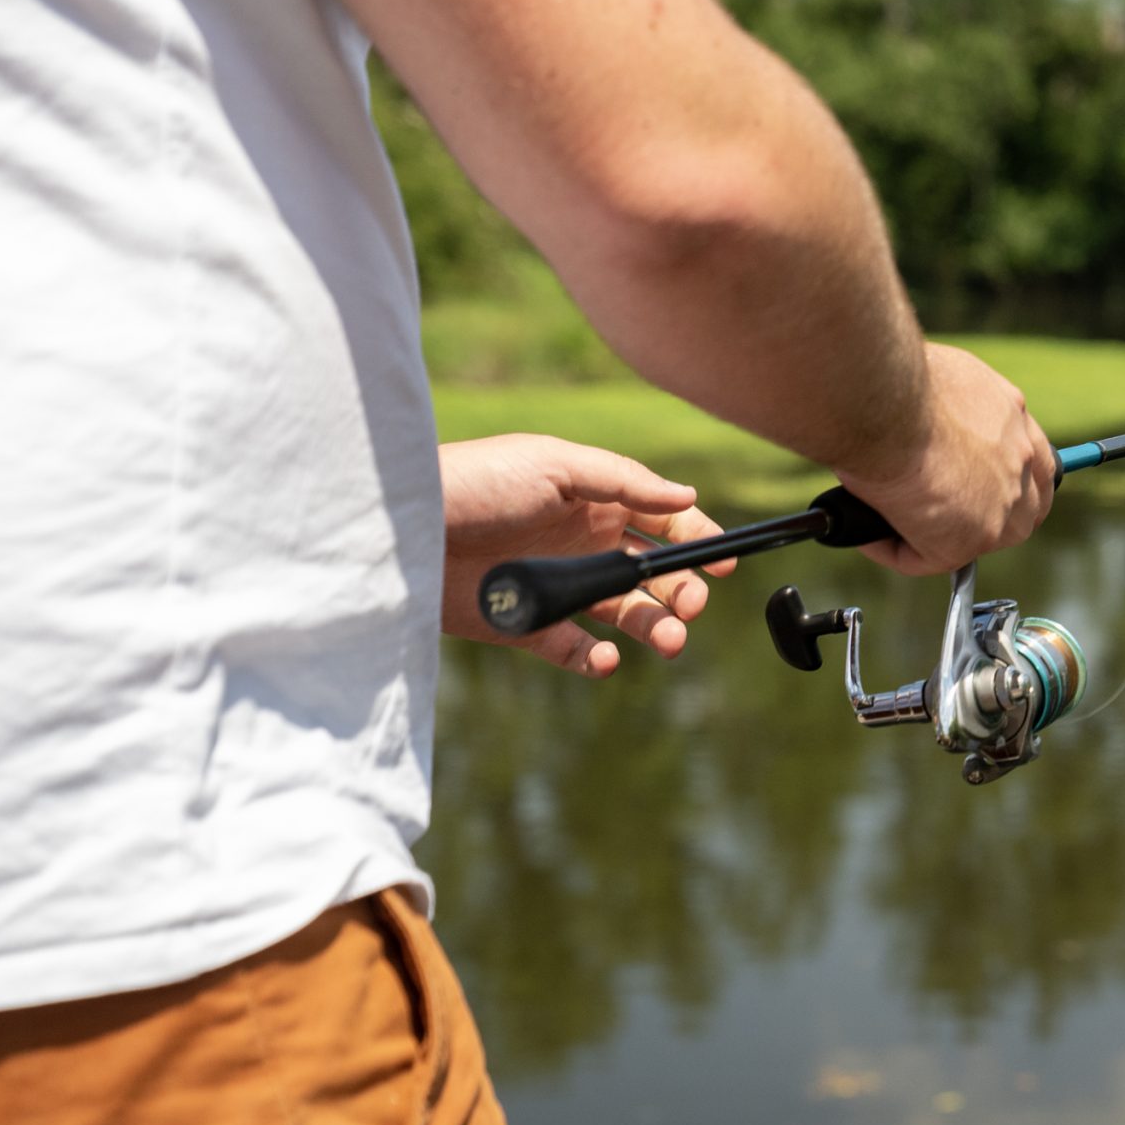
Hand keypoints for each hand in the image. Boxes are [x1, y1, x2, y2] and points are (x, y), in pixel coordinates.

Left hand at [439, 435, 733, 676]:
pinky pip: (576, 649)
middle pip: (653, 573)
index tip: (724, 562)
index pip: (663, 520)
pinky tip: (607, 658)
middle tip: (691, 606)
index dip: (697, 538)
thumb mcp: (555, 465)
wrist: (400, 531)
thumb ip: (624, 482)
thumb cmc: (476, 482)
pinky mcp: (529, 625)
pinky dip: (598, 659)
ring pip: (625, 614)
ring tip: (669, 640)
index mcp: (595, 499)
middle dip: (682, 590)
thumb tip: (687, 496)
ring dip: (654, 627)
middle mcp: (583, 542)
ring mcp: (559, 585)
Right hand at [834, 344, 1053, 574]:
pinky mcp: (967, 541)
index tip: (978, 479)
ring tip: (895, 521)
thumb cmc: (895, 377)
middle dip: (987, 514)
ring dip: (941, 536)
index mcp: (1013, 416)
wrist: (884, 400)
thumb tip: (924, 420)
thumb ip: (951, 405)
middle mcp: (1019, 461)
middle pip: (1023, 507)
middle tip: (942, 513)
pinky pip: (925, 558)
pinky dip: (893, 549)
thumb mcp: (940, 378)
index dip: (1009, 475)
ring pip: (979, 538)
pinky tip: (868, 532)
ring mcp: (1000, 506)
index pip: (1032, 459)